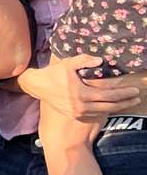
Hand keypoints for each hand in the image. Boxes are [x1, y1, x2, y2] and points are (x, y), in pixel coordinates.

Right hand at [22, 56, 142, 121]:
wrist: (38, 86)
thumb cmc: (53, 73)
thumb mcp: (68, 64)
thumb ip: (84, 60)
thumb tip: (101, 60)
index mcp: (81, 93)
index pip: (108, 94)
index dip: (123, 93)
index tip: (134, 90)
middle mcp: (81, 105)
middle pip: (109, 105)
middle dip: (125, 102)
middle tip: (137, 98)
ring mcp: (78, 111)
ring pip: (103, 111)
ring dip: (118, 107)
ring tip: (129, 103)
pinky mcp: (75, 114)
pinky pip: (95, 114)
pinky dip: (106, 110)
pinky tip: (112, 107)